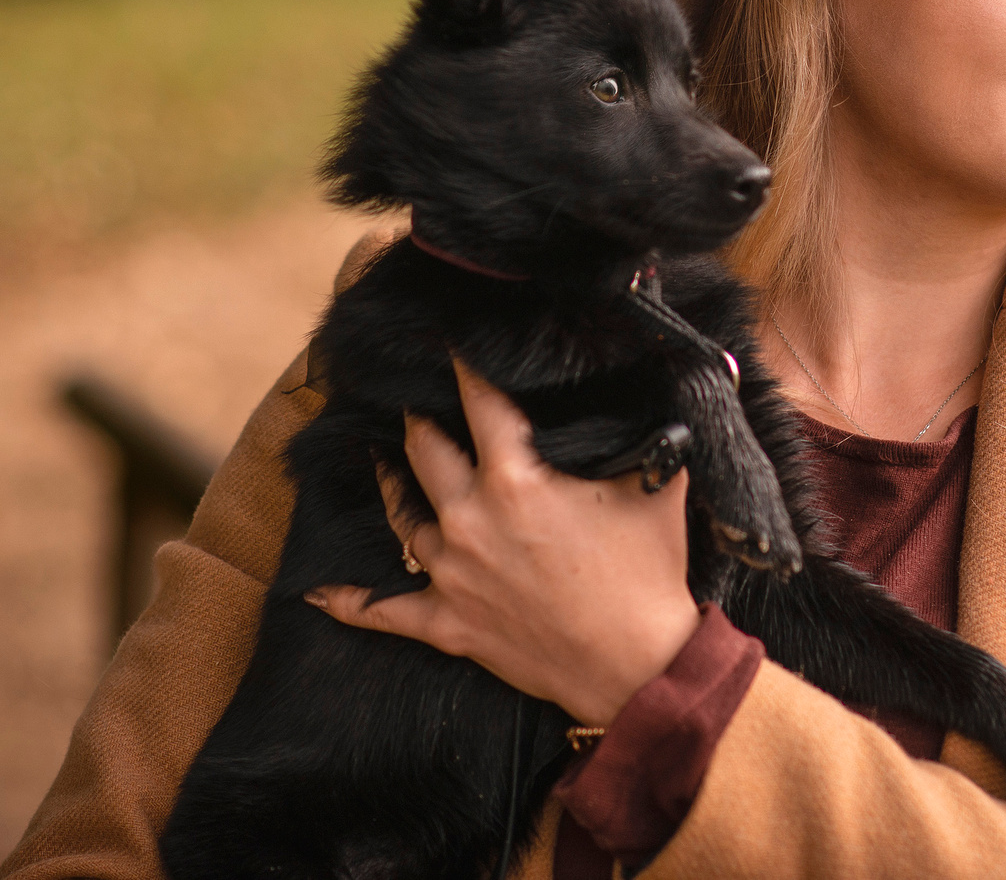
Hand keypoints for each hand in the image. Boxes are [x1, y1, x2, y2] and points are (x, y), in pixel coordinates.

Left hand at [306, 357, 702, 725]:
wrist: (638, 666)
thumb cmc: (650, 573)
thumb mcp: (661, 484)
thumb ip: (659, 426)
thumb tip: (690, 370)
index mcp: (516, 478)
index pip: (480, 402)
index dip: (465, 366)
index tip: (450, 339)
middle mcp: (471, 517)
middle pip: (424, 450)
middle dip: (419, 418)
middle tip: (414, 399)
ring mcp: (453, 573)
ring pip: (401, 516)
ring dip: (390, 483)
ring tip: (381, 458)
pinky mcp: (449, 624)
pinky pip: (386, 612)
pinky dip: (350, 601)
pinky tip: (316, 591)